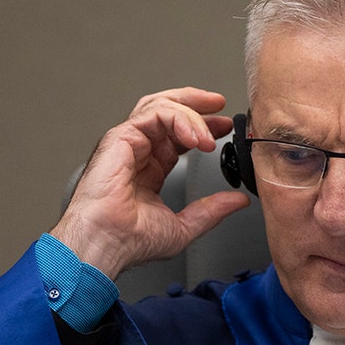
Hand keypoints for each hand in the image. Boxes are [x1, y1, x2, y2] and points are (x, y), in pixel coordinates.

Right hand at [50, 87, 249, 278]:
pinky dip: (180, 119)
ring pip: (161, 106)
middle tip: (220, 105)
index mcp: (149, 170)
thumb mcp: (184, 226)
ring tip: (213, 127)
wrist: (107, 242)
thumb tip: (237, 201)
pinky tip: (196, 137)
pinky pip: (154, 113)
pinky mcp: (121, 137)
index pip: (177, 136)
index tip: (224, 128)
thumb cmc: (130, 240)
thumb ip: (212, 210)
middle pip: (166, 110)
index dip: (202, 127)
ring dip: (192, 111)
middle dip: (196, 103)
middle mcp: (138, 152)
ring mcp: (128, 142)